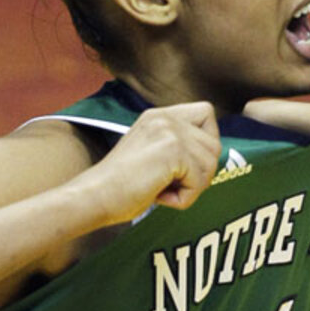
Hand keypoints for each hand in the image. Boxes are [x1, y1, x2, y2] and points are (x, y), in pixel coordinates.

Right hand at [88, 102, 221, 223]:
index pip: (207, 113)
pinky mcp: (172, 150)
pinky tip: (160, 197)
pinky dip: (184, 198)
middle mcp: (166, 117)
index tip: (188, 164)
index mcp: (159, 115)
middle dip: (201, 172)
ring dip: (192, 187)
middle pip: (214, 144)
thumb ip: (177, 146)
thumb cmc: (120, 185)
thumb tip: (211, 157)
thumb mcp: (150, 152)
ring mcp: (170, 131)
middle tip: (172, 184)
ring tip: (163, 190)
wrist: (95, 195)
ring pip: (210, 164)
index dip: (207, 140)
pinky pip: (199, 180)